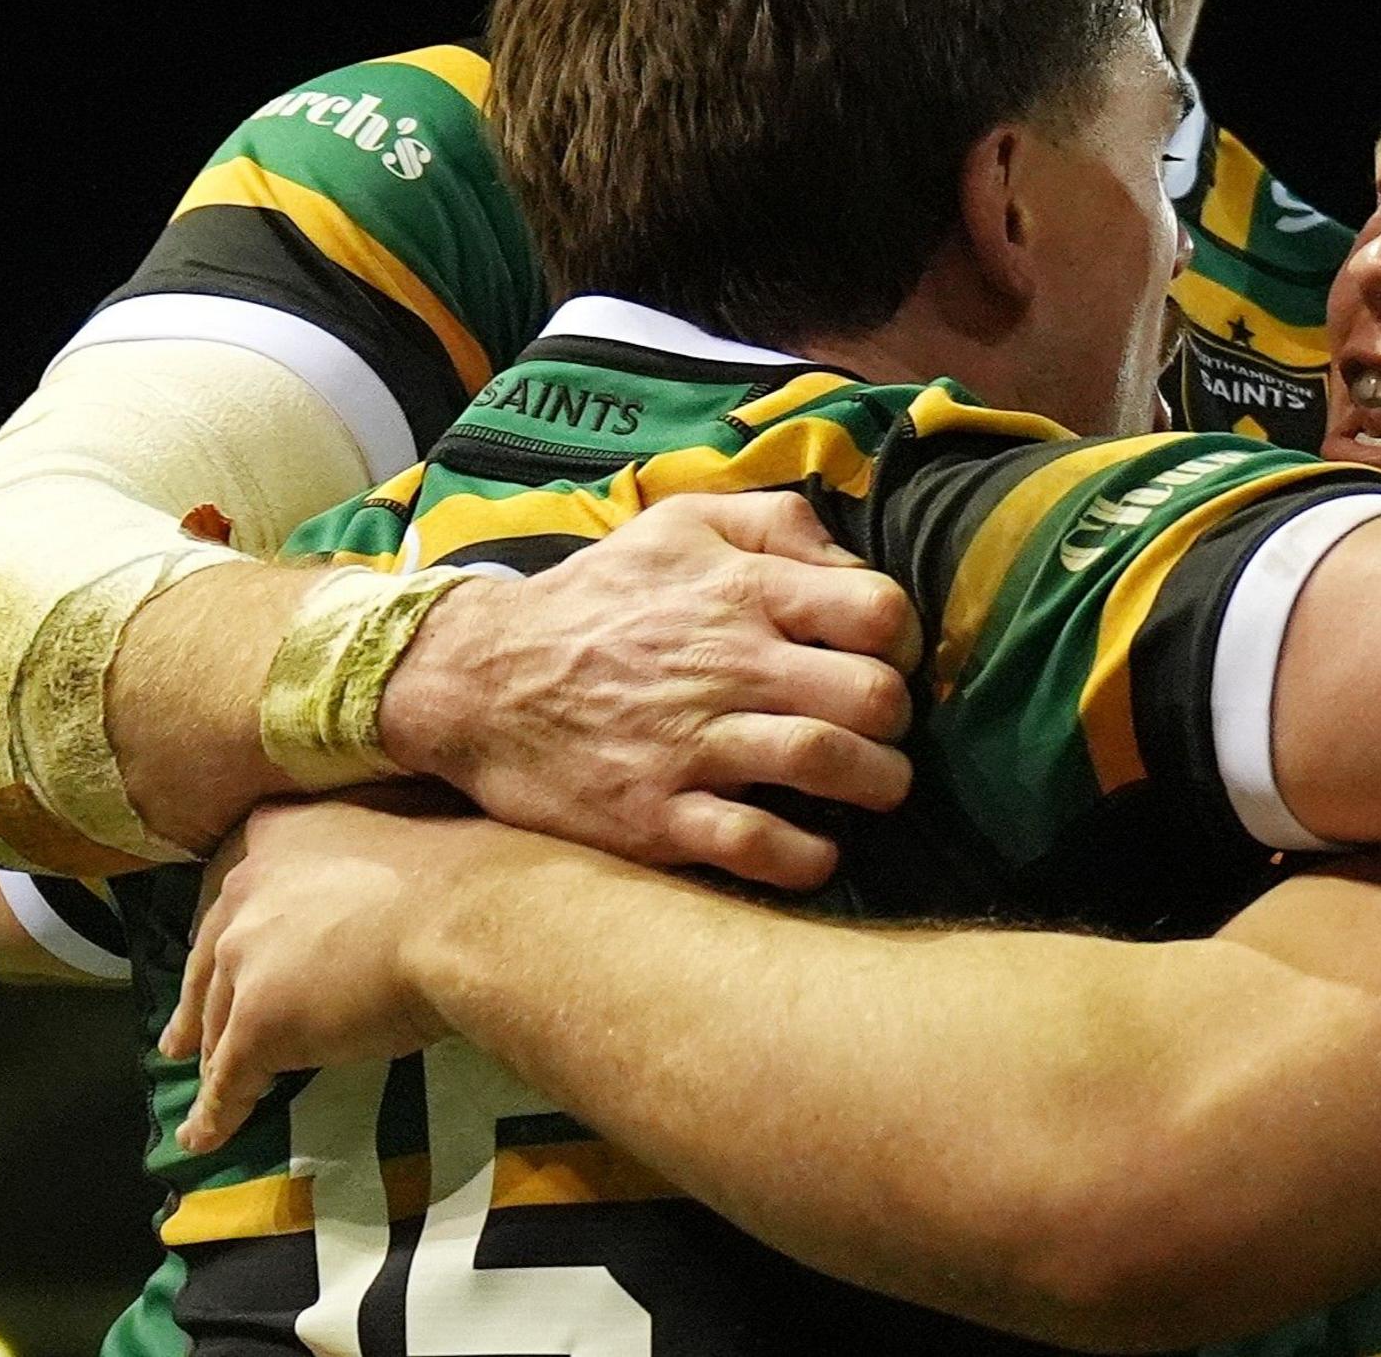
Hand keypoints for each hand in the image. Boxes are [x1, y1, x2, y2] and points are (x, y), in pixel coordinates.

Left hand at [163, 792, 526, 1150]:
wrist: (464, 917)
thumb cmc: (459, 868)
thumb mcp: (400, 831)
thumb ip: (364, 855)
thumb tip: (386, 875)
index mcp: (279, 835)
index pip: (234, 888)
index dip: (225, 926)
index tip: (217, 946)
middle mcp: (245, 894)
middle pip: (213, 960)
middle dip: (196, 1003)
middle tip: (180, 1038)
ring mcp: (246, 962)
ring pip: (219, 1021)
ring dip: (212, 1056)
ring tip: (208, 1082)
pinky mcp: (259, 1025)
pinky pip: (230, 1079)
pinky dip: (215, 1112)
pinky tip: (204, 1135)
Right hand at [377, 492, 919, 887]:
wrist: (476, 680)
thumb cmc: (597, 600)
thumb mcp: (679, 526)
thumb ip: (777, 523)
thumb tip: (856, 562)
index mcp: (739, 591)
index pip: (877, 611)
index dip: (904, 641)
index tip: (889, 660)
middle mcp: (724, 666)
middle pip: (871, 695)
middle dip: (898, 721)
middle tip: (882, 732)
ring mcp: (689, 745)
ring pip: (828, 765)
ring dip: (877, 786)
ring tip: (875, 789)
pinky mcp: (654, 817)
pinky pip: (757, 846)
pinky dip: (807, 857)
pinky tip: (816, 849)